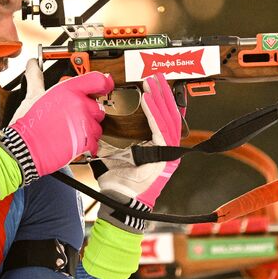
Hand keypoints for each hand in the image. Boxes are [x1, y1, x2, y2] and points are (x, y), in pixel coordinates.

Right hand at [5, 69, 113, 177]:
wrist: (24, 148)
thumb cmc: (28, 123)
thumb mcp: (31, 95)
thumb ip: (36, 77)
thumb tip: (33, 65)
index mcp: (68, 90)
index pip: (98, 81)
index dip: (105, 83)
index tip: (105, 85)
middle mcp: (79, 105)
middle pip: (98, 107)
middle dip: (88, 113)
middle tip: (73, 117)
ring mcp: (84, 124)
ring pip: (97, 126)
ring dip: (88, 130)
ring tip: (71, 132)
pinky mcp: (86, 142)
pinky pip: (95, 143)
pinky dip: (87, 145)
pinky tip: (73, 143)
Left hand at [97, 74, 182, 207]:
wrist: (119, 200)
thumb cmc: (119, 182)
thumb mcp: (118, 154)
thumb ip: (121, 140)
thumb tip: (108, 123)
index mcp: (158, 149)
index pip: (164, 120)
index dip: (161, 102)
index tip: (154, 86)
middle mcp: (167, 151)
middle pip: (169, 116)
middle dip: (163, 95)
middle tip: (155, 78)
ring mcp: (168, 154)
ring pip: (167, 119)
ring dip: (159, 100)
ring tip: (151, 84)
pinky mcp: (164, 156)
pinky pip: (160, 130)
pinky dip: (154, 113)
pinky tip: (148, 100)